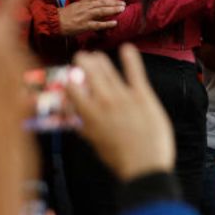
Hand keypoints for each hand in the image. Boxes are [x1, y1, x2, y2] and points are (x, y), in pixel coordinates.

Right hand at [58, 0, 124, 35]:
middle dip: (114, 2)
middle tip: (124, 3)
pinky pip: (97, 24)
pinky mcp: (84, 26)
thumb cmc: (64, 15)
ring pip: (101, 11)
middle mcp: (85, 7)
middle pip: (101, 3)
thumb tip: (98, 6)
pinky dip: (106, 24)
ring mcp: (84, 16)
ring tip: (122, 9)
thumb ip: (86, 5)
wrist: (53, 22)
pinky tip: (114, 23)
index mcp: (82, 2)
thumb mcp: (75, 7)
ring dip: (112, 10)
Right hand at [65, 45, 173, 181]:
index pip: (72, 91)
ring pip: (108, 72)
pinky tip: (127, 48)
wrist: (145, 166)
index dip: (69, 82)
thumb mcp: (96, 145)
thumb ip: (86, 129)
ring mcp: (123, 97)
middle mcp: (103, 103)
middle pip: (90, 76)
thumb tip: (76, 122)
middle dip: (84, 64)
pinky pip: (135, 73)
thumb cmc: (121, 160)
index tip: (70, 78)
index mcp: (89, 116)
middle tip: (81, 57)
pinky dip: (131, 59)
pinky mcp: (143, 96)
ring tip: (95, 54)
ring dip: (100, 61)